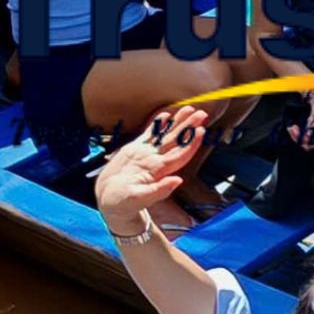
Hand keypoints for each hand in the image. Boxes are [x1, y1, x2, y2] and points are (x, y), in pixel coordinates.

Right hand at [93, 108, 210, 229]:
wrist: (111, 203)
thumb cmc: (124, 203)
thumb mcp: (140, 198)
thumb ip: (159, 190)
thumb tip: (177, 181)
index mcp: (158, 171)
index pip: (180, 154)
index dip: (191, 143)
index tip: (201, 130)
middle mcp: (156, 161)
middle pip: (176, 141)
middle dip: (189, 127)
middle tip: (201, 112)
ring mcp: (146, 155)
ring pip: (165, 135)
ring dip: (178, 123)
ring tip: (189, 109)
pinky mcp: (134, 151)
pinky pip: (148, 135)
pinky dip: (157, 125)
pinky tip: (166, 115)